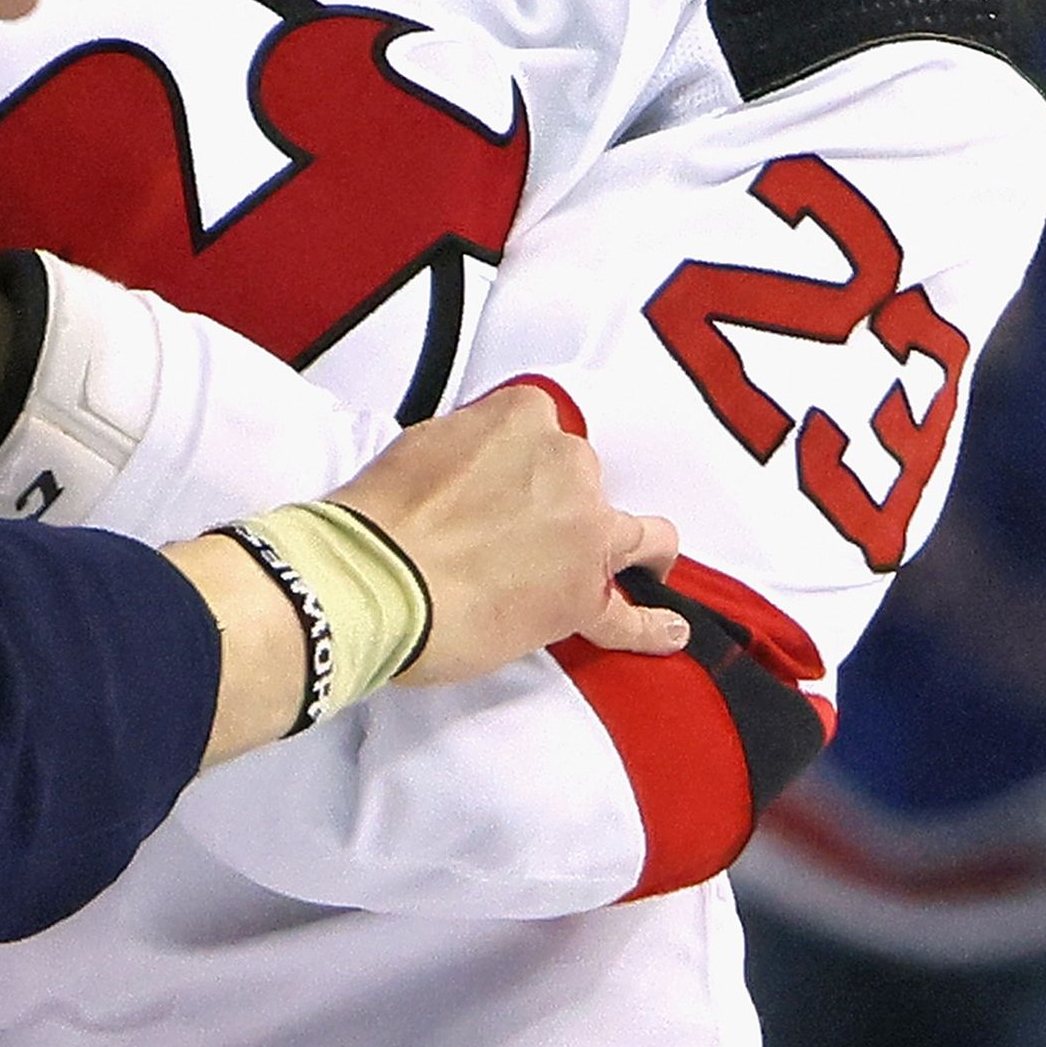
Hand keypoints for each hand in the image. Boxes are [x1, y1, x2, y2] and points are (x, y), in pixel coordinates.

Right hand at [326, 386, 686, 685]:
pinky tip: (669, 628)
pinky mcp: (582, 598)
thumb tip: (471, 478)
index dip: (521, 463)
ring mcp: (585, 533)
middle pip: (581, 479)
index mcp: (523, 417)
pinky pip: (629, 615)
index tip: (502, 482)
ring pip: (638, 536)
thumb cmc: (381, 517)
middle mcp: (566, 465)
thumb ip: (465, 451)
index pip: (541, 428)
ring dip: (633, 549)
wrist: (376, 578)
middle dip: (558, 504)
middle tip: (513, 536)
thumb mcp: (419, 446)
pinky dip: (650, 625)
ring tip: (634, 567)